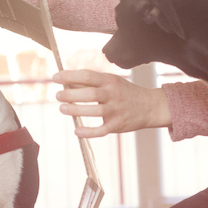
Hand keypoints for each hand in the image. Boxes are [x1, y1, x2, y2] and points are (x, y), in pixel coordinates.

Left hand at [53, 70, 171, 137]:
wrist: (151, 106)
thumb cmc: (124, 92)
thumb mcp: (111, 82)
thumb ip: (90, 83)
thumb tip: (66, 81)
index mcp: (110, 81)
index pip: (88, 75)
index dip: (70, 76)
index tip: (56, 77)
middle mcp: (113, 94)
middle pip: (90, 93)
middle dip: (71, 94)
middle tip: (58, 95)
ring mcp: (116, 110)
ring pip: (94, 111)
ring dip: (76, 110)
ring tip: (62, 108)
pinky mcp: (117, 125)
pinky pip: (101, 130)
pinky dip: (88, 132)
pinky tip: (77, 131)